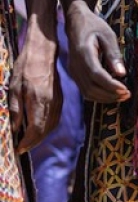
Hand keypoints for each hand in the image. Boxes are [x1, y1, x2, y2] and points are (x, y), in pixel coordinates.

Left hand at [9, 34, 62, 152]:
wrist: (43, 52)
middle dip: (33, 143)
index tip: (18, 149)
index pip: (35, 130)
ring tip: (28, 141)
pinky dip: (47, 128)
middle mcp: (51, 104)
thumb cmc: (25, 67)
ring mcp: (57, 101)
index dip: (27, 142)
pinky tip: (39, 129)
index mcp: (38, 101)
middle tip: (21, 148)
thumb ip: (15, 109)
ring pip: (51, 126)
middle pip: (44, 131)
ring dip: (40, 137)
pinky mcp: (60, 99)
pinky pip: (55, 119)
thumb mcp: (14, 87)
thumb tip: (15, 128)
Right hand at [65, 1, 129, 102]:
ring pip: (87, 92)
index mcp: (83, 52)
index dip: (110, 85)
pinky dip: (99, 95)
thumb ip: (113, 54)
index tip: (125, 89)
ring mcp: (73, 70)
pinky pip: (85, 90)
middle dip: (110, 94)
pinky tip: (111, 93)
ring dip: (105, 98)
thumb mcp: (108, 35)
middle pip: (91, 87)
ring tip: (122, 96)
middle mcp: (75, 64)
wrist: (75, 22)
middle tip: (127, 95)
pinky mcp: (74, 74)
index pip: (96, 74)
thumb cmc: (93, 26)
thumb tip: (121, 74)